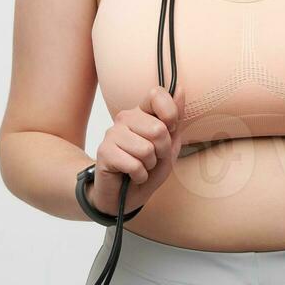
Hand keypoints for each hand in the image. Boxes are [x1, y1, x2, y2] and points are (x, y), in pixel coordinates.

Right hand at [87, 84, 186, 216]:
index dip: (170, 114)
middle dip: (162, 151)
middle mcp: (125, 118)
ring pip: (146, 149)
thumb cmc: (147, 168)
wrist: (124, 195)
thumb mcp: (169, 144)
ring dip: (149, 165)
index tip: (169, 130)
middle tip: (153, 158)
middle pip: (158, 129)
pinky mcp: (104, 152)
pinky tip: (132, 175)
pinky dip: (140, 176)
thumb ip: (176, 118)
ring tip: (142, 166)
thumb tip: (180, 89)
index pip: (157, 94)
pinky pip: (134, 165)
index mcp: (142, 112)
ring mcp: (112, 133)